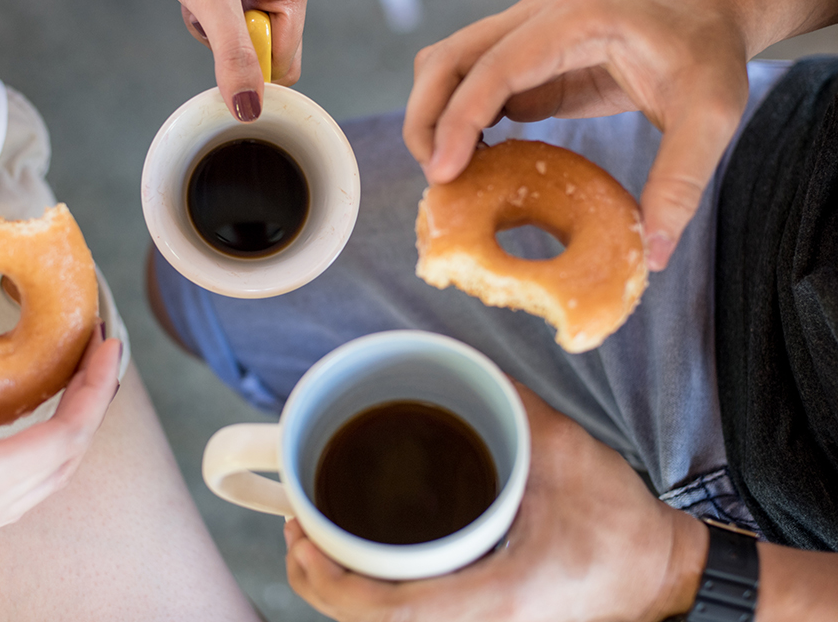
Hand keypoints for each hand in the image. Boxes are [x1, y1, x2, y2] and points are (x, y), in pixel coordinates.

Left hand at [0, 0, 309, 121]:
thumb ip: (234, 55)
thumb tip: (250, 108)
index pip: (286, 60)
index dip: (254, 70)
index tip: (222, 58)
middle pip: (263, 58)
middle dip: (230, 50)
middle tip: (207, 16)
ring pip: (238, 50)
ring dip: (210, 38)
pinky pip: (218, 37)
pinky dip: (198, 26)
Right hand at [0, 278, 120, 617]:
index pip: (69, 432)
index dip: (96, 386)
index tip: (110, 346)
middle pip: (73, 451)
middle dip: (97, 398)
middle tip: (103, 353)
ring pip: (57, 474)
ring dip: (79, 427)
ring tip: (82, 385)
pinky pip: (34, 487)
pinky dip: (53, 452)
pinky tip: (37, 435)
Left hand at [284, 383, 707, 621]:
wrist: (661, 572)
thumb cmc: (620, 523)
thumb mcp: (564, 448)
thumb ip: (505, 401)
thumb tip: (450, 361)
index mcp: (499, 597)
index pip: (393, 612)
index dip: (332, 583)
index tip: (301, 537)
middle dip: (320, 586)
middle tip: (296, 531)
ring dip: (343, 595)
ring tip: (316, 544)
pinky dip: (375, 599)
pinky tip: (363, 564)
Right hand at [403, 0, 749, 271]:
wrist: (705, 18)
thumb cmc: (708, 58)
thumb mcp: (710, 118)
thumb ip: (680, 182)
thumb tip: (652, 254)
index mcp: (578, 18)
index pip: (494, 66)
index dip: (459, 120)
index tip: (441, 173)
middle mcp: (538, 14)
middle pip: (446, 57)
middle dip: (425, 118)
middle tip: (435, 180)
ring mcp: (523, 30)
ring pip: (444, 65)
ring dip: (432, 117)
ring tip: (448, 174)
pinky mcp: (521, 55)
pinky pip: (467, 82)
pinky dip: (455, 119)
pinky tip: (473, 161)